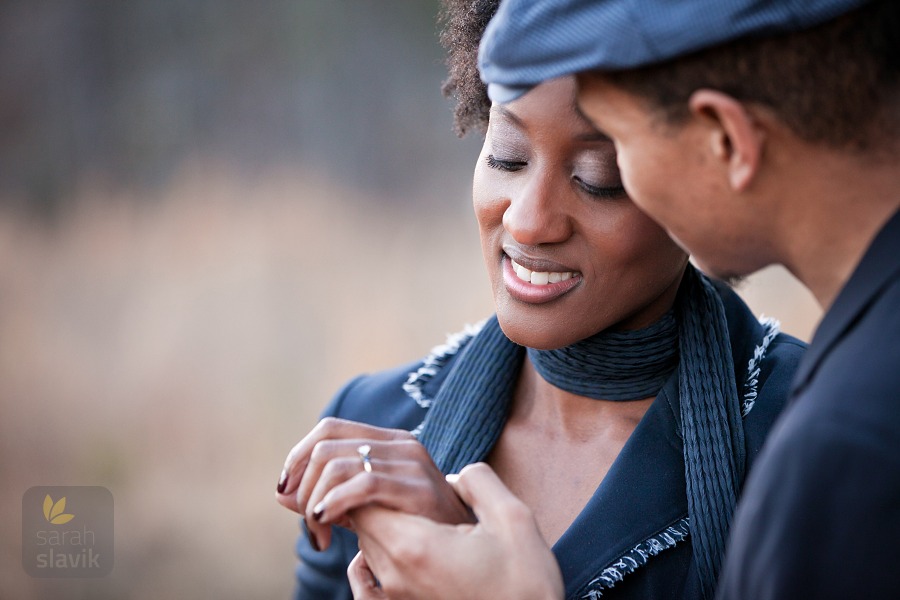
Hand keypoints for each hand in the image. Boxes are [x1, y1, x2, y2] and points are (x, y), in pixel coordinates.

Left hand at [275, 417, 473, 550]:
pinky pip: (360, 484)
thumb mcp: (364, 511)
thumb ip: (326, 497)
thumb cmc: (415, 531)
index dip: (297, 457)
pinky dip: (332, 504)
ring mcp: (411, 463)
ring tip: (320, 535)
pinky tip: (327, 526)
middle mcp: (400, 444)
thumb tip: (282, 492)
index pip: (328, 430)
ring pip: (336, 465)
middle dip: (302, 486)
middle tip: (308, 524)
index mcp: (389, 441)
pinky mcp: (417, 487)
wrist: (464, 550)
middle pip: (326, 446)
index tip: (285, 492)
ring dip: (314, 503)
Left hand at [349, 463, 563, 599]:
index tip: (396, 468)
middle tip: (404, 483)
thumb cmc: (527, 582)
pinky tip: (390, 551)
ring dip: (378, 527)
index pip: (363, 501)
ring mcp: (397, 599)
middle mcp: (396, 576)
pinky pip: (365, 587)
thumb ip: (477, 481)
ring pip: (365, 549)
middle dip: (374, 500)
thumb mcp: (512, 518)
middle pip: (362, 525)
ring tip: (408, 511)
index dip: (371, 478)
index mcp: (416, 546)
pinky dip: (365, 564)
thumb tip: (452, 477)